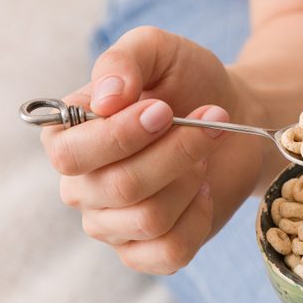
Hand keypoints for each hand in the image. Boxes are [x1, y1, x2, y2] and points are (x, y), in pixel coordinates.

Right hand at [41, 26, 265, 273]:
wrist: (235, 114)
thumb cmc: (188, 81)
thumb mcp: (157, 50)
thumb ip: (124, 60)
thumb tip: (106, 99)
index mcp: (67, 137)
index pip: (69, 155)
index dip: (120, 136)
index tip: (164, 110)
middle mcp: (80, 185)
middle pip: (117, 188)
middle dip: (173, 153)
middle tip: (205, 125)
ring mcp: (111, 223)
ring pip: (148, 219)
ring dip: (190, 178)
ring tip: (202, 153)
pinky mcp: (146, 250)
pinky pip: (169, 252)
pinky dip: (198, 218)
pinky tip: (201, 191)